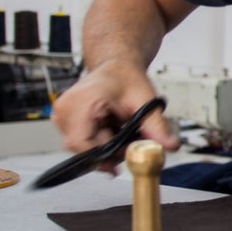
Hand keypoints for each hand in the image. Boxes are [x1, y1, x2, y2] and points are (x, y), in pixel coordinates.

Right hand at [53, 64, 179, 168]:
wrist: (117, 67)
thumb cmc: (126, 78)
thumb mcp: (146, 101)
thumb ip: (156, 126)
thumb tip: (169, 146)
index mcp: (81, 101)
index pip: (80, 142)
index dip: (101, 157)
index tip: (120, 162)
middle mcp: (65, 110)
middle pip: (82, 148)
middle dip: (109, 151)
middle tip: (130, 143)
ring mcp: (62, 117)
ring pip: (83, 148)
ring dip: (105, 146)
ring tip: (120, 129)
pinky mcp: (66, 122)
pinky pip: (82, 142)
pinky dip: (100, 141)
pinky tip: (111, 129)